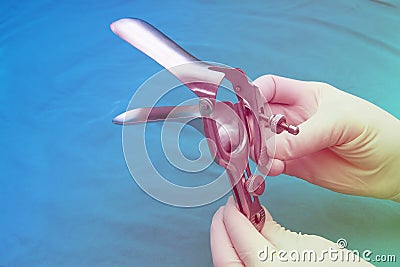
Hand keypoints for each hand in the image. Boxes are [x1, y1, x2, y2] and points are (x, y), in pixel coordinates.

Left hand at [210, 197, 372, 265]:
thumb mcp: (309, 245)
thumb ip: (274, 230)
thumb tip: (255, 214)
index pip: (239, 236)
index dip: (232, 215)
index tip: (233, 201)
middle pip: (224, 257)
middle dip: (219, 231)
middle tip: (225, 211)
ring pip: (228, 265)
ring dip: (225, 243)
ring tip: (232, 223)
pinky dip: (236, 254)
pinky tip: (242, 242)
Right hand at [253, 75, 399, 200]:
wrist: (392, 168)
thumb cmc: (374, 131)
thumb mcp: (340, 122)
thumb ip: (303, 136)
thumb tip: (269, 149)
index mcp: (305, 96)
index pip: (269, 88)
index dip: (253, 94)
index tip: (245, 108)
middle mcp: (293, 118)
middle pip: (258, 116)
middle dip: (248, 125)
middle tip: (246, 138)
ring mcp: (292, 142)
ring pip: (260, 142)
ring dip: (256, 149)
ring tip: (265, 158)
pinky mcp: (294, 165)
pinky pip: (271, 164)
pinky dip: (266, 167)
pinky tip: (274, 169)